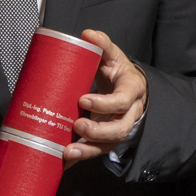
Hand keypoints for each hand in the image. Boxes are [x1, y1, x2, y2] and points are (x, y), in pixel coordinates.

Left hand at [67, 29, 144, 164]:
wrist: (127, 87)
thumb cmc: (118, 71)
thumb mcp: (113, 56)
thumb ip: (102, 44)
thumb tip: (87, 34)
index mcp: (132, 90)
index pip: (123, 101)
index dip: (104, 103)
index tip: (82, 99)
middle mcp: (129, 114)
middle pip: (119, 129)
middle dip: (98, 131)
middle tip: (77, 126)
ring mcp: (118, 128)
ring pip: (108, 145)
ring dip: (88, 150)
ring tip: (68, 152)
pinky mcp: (107, 139)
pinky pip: (96, 151)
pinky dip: (80, 157)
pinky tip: (64, 161)